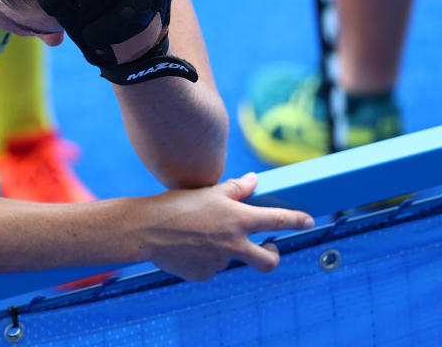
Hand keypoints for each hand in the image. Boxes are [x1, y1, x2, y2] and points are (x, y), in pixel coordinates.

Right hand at [140, 173, 313, 281]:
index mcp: (238, 220)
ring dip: (223, 250)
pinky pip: (210, 268)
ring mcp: (221, 263)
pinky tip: (186, 247)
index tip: (309, 220)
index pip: (279, 220)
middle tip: (270, 249)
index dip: (298, 220)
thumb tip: (255, 181)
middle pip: (270, 261)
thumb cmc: (176, 205)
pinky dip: (203, 259)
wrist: (145, 229)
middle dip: (274, 255)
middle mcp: (235, 244)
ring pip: (231, 259)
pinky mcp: (204, 275)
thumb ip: (235, 189)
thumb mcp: (207, 191)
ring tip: (197, 235)